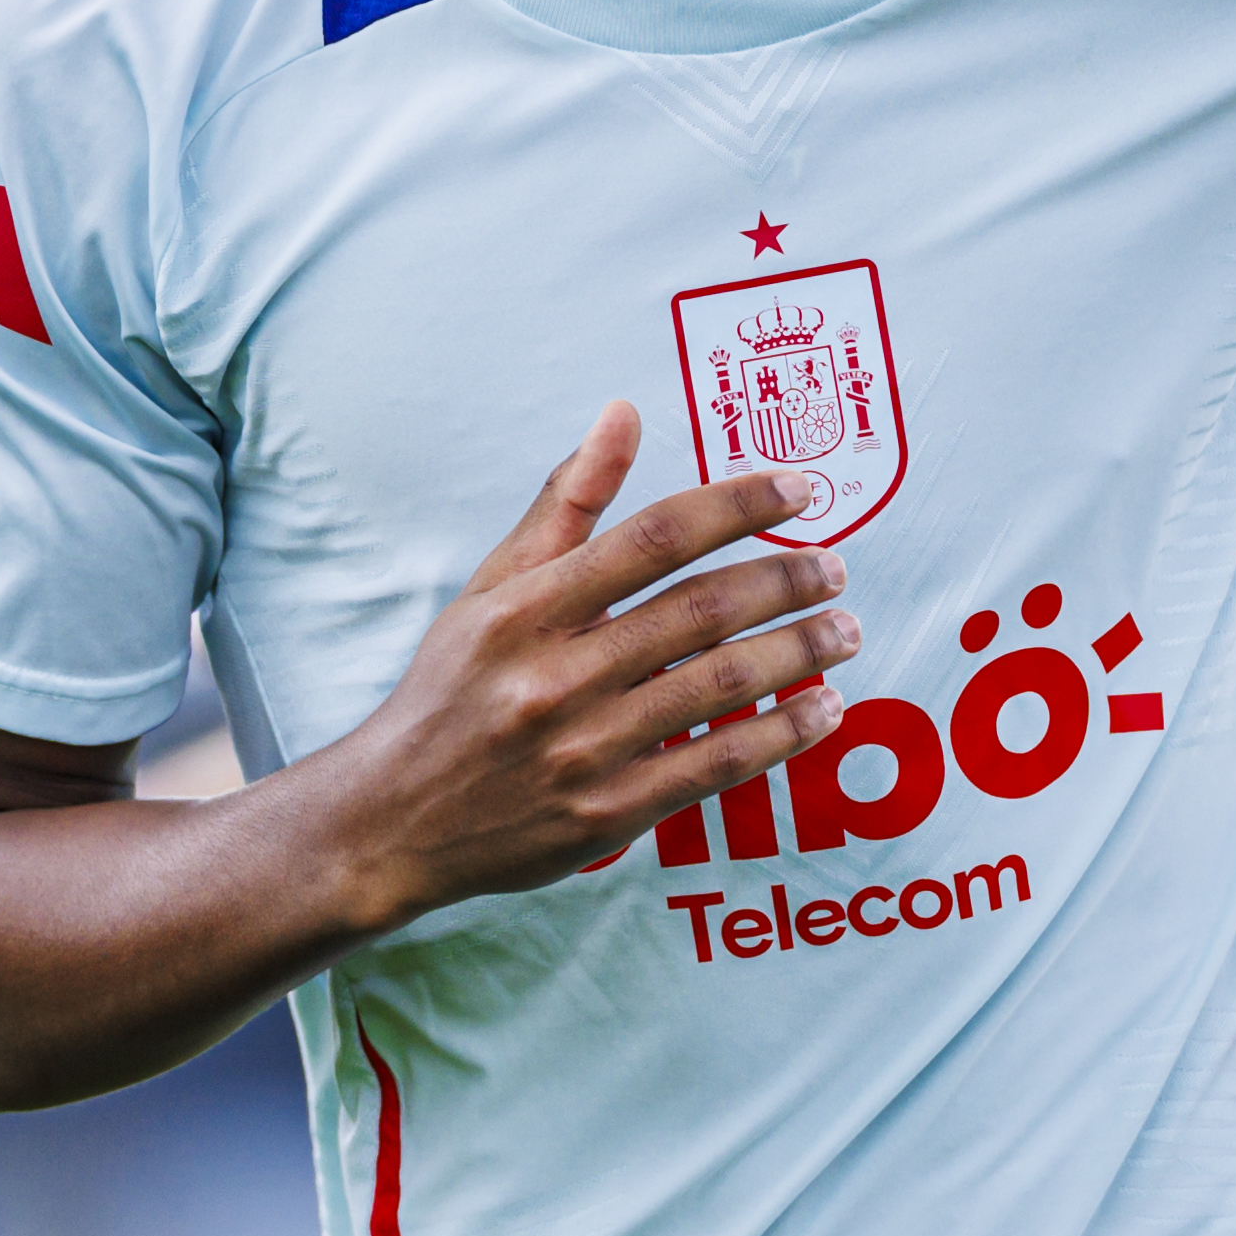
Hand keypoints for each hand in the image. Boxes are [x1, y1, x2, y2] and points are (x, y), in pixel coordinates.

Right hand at [285, 403, 858, 928]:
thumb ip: (564, 505)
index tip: (800, 489)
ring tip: (845, 630)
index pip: (653, 538)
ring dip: (799, 654)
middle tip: (836, 567)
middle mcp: (553, 676)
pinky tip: (821, 710)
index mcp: (524, 609)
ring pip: (718, 687)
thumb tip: (623, 414)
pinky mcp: (605, 814)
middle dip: (786, 583)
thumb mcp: (490, 589)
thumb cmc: (450, 692)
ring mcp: (582, 750)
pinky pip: (713, 766)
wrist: (390, 821)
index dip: (738, 506)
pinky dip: (779, 735)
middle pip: (700, 611)